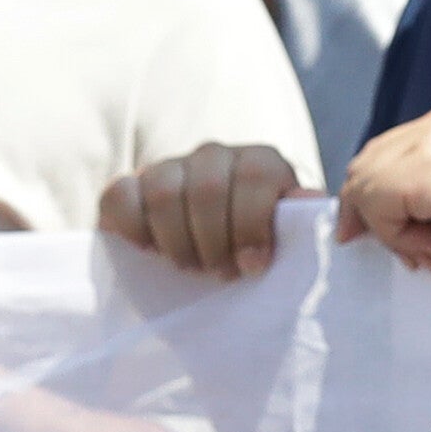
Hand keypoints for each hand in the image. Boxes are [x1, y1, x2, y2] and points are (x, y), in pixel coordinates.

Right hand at [101, 142, 309, 279]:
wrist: (210, 267)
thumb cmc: (255, 258)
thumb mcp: (285, 244)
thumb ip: (297, 224)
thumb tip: (310, 202)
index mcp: (261, 164)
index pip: (256, 174)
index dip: (251, 224)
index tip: (252, 267)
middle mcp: (215, 156)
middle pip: (207, 189)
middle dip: (213, 243)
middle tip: (219, 275)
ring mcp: (169, 167)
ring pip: (163, 192)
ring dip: (177, 243)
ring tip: (190, 268)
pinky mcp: (129, 185)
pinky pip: (121, 195)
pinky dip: (133, 229)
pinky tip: (150, 252)